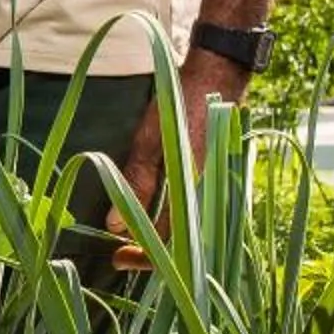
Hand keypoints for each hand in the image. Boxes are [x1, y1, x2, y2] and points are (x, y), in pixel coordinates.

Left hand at [110, 53, 245, 269]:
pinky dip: (173, 220)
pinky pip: (195, 211)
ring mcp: (215, 188)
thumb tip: (115, 225)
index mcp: (194, 191)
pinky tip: (153, 214)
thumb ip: (137, 183)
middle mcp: (209, 196)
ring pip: (189, 229)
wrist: (219, 76)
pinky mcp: (214, 179)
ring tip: (132, 238)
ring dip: (161, 239)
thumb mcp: (151, 142)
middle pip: (183, 243)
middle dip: (151, 251)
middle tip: (120, 251)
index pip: (169, 241)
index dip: (142, 255)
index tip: (116, 256)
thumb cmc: (181, 106)